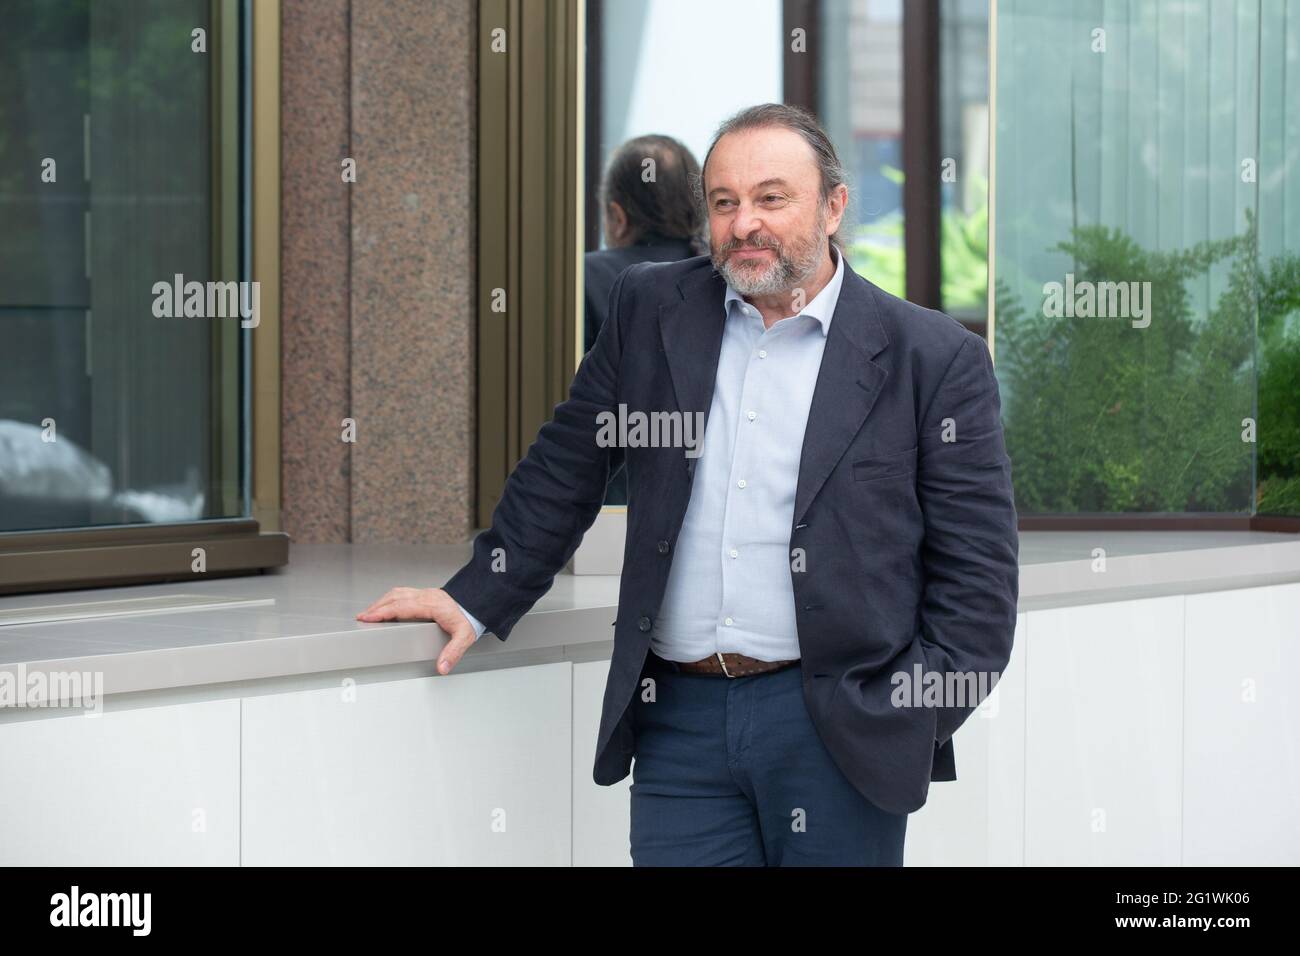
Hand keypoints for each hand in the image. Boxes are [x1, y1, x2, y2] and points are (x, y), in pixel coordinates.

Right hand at [356, 587, 474, 674]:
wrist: (482, 600)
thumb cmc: (472, 617)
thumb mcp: (465, 637)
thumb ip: (452, 652)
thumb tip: (442, 667)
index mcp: (431, 605)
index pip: (401, 607)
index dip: (382, 612)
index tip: (367, 618)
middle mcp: (426, 597)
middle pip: (395, 598)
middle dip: (376, 607)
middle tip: (362, 617)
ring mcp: (426, 594)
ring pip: (398, 593)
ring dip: (383, 602)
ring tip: (371, 613)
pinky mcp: (427, 594)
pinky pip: (404, 594)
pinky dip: (391, 600)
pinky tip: (389, 606)